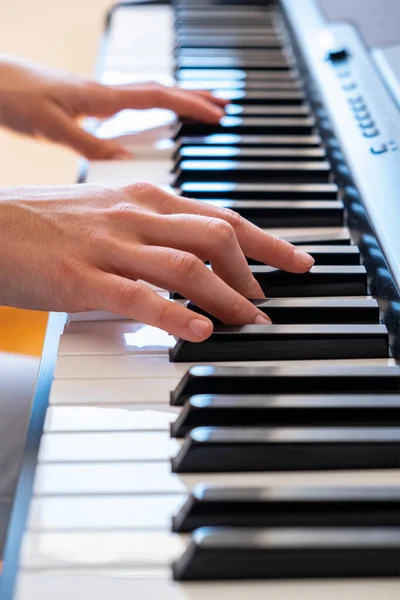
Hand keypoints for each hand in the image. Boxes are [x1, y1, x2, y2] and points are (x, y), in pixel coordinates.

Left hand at [0, 56, 226, 158]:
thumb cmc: (16, 99)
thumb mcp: (53, 128)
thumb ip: (91, 144)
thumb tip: (128, 159)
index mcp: (102, 97)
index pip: (158, 96)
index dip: (190, 105)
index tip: (218, 114)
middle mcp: (105, 93)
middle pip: (161, 90)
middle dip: (194, 97)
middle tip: (223, 107)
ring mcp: (99, 97)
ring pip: (149, 95)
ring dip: (178, 100)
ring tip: (201, 109)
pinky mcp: (90, 105)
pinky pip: (132, 104)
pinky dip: (153, 109)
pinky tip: (156, 121)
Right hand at [0, 184, 313, 340]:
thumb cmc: (45, 223)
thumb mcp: (108, 215)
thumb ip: (151, 232)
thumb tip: (192, 259)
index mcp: (143, 199)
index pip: (220, 216)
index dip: (266, 241)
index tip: (296, 261)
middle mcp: (134, 216)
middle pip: (215, 237)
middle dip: (254, 272)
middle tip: (268, 303)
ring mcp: (109, 246)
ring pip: (186, 266)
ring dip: (226, 297)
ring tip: (249, 322)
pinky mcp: (83, 279)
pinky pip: (140, 297)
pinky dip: (175, 315)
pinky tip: (199, 331)